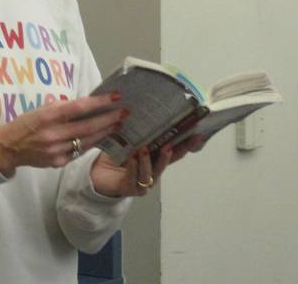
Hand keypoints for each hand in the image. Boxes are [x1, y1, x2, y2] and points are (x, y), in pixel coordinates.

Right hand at [0, 93, 124, 177]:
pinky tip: (101, 137)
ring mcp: (55, 151)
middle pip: (87, 126)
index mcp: (48, 116)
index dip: (99, 102)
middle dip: (109, 119)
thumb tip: (89, 103)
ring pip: (87, 141)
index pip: (79, 107)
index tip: (115, 97)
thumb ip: (64, 107)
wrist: (8, 147)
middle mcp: (52, 134)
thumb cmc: (27, 123)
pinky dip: (91, 144)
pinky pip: (79, 152)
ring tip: (118, 124)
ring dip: (104, 132)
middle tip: (124, 112)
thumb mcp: (42, 109)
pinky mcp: (57, 163)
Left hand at [90, 134, 206, 197]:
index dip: (187, 143)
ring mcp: (145, 181)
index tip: (198, 133)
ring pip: (152, 172)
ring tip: (144, 149)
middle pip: (169, 161)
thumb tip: (149, 109)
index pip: (176, 149)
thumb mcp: (130, 140)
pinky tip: (131, 158)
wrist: (99, 173)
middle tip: (171, 143)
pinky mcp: (133, 188)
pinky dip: (133, 166)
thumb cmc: (116, 155)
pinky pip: (135, 177)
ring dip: (148, 160)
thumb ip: (141, 131)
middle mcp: (154, 169)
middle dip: (174, 152)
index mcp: (156, 157)